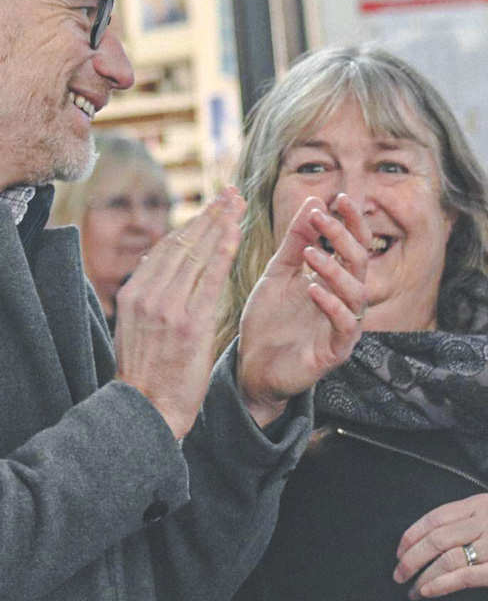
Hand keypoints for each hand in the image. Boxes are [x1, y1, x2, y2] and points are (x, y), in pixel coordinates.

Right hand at [114, 187, 245, 438]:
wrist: (146, 409)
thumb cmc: (148, 369)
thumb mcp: (137, 325)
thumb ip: (151, 293)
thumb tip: (159, 260)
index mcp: (135, 293)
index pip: (167, 246)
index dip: (193, 222)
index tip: (213, 205)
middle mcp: (148, 294)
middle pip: (184, 243)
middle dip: (210, 215)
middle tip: (231, 193)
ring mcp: (168, 308)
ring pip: (197, 255)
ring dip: (220, 225)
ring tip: (238, 205)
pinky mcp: (189, 324)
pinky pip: (209, 280)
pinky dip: (222, 253)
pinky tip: (234, 234)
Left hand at [237, 193, 369, 426]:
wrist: (251, 365)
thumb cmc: (269, 319)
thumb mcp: (278, 272)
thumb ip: (295, 240)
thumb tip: (314, 201)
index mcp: (336, 279)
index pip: (354, 244)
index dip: (351, 221)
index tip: (338, 198)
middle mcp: (346, 300)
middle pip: (359, 262)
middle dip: (343, 237)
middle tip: (322, 219)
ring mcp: (343, 326)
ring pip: (356, 292)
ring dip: (335, 269)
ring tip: (310, 253)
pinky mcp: (335, 352)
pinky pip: (345, 326)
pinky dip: (331, 305)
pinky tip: (313, 289)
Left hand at [394, 494, 487, 599]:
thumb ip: (460, 521)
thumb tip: (419, 539)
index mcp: (480, 503)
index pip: (437, 516)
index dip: (413, 534)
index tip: (400, 550)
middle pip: (439, 537)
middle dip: (412, 557)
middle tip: (399, 571)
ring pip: (449, 558)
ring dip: (424, 576)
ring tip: (412, 588)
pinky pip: (464, 577)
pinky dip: (440, 585)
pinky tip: (427, 592)